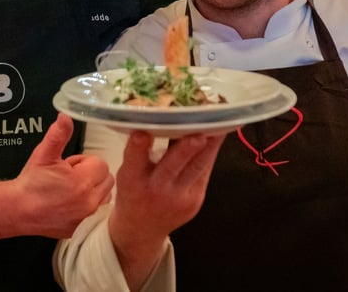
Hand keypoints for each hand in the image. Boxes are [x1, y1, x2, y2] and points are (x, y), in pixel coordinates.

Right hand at [9, 114, 113, 238]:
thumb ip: (58, 134)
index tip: (69, 166)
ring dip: (93, 190)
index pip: (101, 163)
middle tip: (69, 176)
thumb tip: (65, 116)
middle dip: (91, 174)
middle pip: (106, 179)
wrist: (17, 210)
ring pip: (104, 196)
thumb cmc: (31, 182)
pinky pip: (96, 212)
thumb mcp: (44, 154)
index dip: (84, 162)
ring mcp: (86, 217)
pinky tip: (71, 203)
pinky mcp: (81, 228)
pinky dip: (89, 206)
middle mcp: (89, 202)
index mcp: (82, 182)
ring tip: (70, 189)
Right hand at [109, 131, 222, 289]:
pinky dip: (211, 153)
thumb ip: (139, 152)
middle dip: (187, 148)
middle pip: (172, 165)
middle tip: (198, 130)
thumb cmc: (133, 192)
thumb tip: (158, 118)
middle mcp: (155, 189)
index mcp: (132, 180)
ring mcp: (179, 197)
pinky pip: (204, 172)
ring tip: (220, 126)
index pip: (134, 159)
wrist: (141, 229)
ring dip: (210, 146)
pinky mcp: (195, 201)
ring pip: (197, 167)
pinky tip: (217, 137)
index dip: (139, 145)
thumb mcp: (127, 173)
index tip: (143, 130)